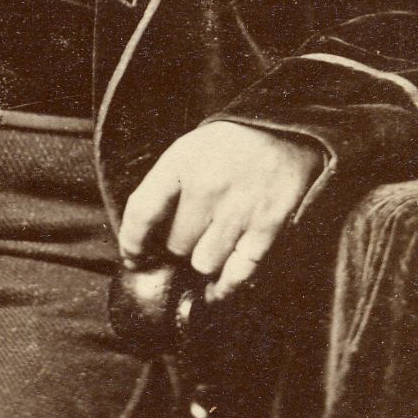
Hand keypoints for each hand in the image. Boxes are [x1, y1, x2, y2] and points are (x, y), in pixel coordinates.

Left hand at [117, 122, 322, 302]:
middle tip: (187, 238)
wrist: (285, 129)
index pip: (142, 212)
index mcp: (182, 162)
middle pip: (175, 244)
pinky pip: (238, 273)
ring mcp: (239, 209)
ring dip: (203, 262)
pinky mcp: (268, 226)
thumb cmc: (230, 145)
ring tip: (207, 250)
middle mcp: (208, 186)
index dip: (132, 242)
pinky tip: (217, 288)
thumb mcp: (189, 149)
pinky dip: (225, 287)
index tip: (134, 256)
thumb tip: (145, 239)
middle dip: (176, 247)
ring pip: (204, 264)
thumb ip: (166, 188)